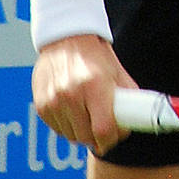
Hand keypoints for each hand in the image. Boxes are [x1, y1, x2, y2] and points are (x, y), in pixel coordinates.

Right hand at [32, 33, 133, 154]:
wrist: (66, 39)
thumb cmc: (95, 56)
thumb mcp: (118, 73)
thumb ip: (128, 98)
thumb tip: (136, 121)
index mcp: (95, 85)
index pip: (103, 130)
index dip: (111, 139)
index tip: (114, 138)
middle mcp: (71, 94)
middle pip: (87, 137)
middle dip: (98, 138)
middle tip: (103, 129)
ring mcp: (53, 101)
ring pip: (71, 136)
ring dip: (82, 133)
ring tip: (88, 116)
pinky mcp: (42, 106)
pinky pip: (57, 129)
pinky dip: (67, 127)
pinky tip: (73, 112)